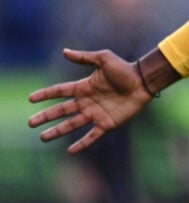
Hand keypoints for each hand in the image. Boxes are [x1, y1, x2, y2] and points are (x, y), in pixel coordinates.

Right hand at [27, 48, 152, 152]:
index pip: (60, 91)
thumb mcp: (104, 59)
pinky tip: (70, 151)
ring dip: (57, 131)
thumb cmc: (125, 69)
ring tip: (42, 138)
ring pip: (72, 124)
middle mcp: (87, 101)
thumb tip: (64, 51)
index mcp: (84, 87)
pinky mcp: (107, 123)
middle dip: (46, 117)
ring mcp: (96, 113)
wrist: (143, 82)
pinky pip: (92, 136)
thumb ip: (84, 58)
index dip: (45, 94)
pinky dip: (82, 143)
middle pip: (61, 110)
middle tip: (30, 123)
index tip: (30, 98)